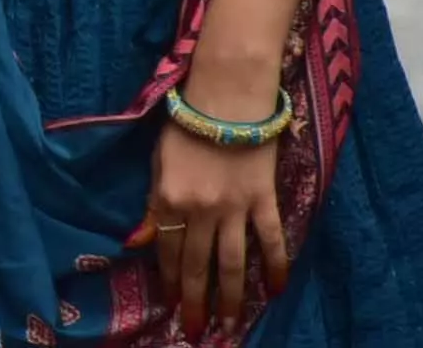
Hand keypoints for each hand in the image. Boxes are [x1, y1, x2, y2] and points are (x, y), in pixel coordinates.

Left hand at [140, 117, 290, 334]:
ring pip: (234, 263)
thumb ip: (154, 204)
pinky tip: (276, 290)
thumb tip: (146, 242)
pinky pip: (272, 240)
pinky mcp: (264, 200)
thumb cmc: (185, 125)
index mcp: (170, 199)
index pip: (168, 251)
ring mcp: (236, 208)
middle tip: (195, 331)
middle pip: (199, 265)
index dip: (169, 280)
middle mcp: (202, 210)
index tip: (169, 304)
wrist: (226, 98)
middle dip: (195, 302)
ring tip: (229, 325)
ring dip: (232, 298)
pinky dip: (276, 266)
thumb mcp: (157, 163)